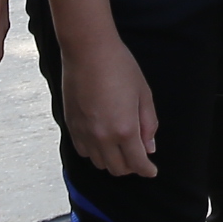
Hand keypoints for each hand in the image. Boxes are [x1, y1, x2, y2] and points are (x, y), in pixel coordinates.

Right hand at [62, 32, 160, 178]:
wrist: (88, 51)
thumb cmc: (119, 67)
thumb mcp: (144, 94)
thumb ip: (148, 124)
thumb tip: (149, 147)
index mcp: (124, 129)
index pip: (137, 163)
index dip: (146, 170)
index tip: (151, 170)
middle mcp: (102, 136)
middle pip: (117, 169)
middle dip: (131, 167)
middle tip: (138, 157)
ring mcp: (84, 133)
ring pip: (99, 163)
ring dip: (112, 161)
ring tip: (121, 149)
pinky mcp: (71, 126)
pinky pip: (82, 152)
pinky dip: (94, 153)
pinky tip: (102, 141)